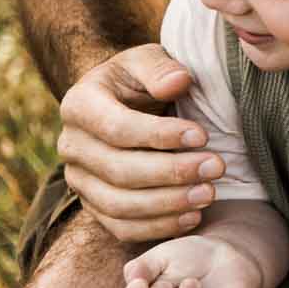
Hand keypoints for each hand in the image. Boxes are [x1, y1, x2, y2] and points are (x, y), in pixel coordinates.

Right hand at [58, 43, 223, 242]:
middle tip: (217, 167)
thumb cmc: (143, 79)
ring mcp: (79, 180)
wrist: (128, 103)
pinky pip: (121, 227)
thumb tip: (178, 82)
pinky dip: (156, 227)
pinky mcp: (94, 205)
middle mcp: (71, 145)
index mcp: (79, 105)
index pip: (117, 129)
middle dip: (172, 172)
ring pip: (118, 205)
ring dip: (167, 204)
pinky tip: (193, 217)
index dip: (160, 136)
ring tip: (209, 194)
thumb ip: (160, 67)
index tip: (202, 135)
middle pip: (119, 171)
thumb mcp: (149, 60)